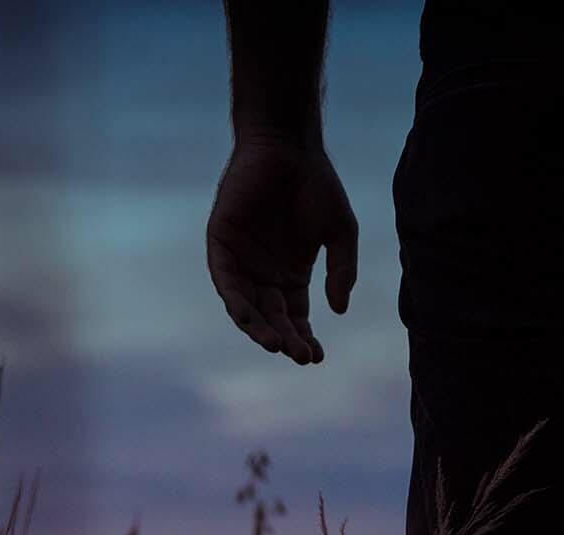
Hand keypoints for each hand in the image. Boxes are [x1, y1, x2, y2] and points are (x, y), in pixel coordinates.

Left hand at [206, 139, 357, 364]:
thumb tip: (338, 310)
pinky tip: (248, 318)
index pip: (295, 316)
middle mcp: (265, 271)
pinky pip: (224, 279)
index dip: (304, 338)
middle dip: (285, 337)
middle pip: (272, 316)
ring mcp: (242, 258)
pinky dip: (235, 300)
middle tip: (299, 355)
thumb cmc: (318, 185)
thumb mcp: (341, 234)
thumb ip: (341, 271)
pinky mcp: (222, 242)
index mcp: (292, 273)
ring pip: (246, 304)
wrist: (290, 147)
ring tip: (275, 345)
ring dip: (258, 327)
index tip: (316, 357)